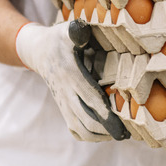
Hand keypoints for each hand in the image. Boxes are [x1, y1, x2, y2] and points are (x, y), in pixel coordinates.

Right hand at [15, 20, 128, 141]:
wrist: (38, 52)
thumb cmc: (59, 39)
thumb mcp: (67, 30)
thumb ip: (76, 31)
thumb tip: (82, 31)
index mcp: (70, 74)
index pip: (90, 98)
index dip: (106, 113)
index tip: (122, 124)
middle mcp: (65, 92)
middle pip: (86, 119)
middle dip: (107, 129)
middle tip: (127, 133)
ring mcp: (63, 102)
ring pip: (80, 128)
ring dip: (99, 135)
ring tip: (117, 134)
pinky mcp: (63, 107)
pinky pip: (74, 129)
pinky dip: (89, 135)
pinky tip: (103, 134)